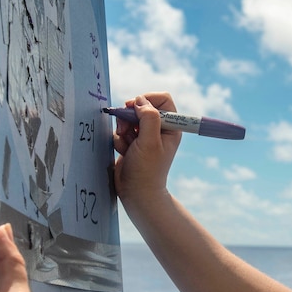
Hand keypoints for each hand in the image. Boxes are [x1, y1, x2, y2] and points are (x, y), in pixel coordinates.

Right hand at [111, 93, 181, 207]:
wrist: (136, 192)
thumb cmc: (147, 170)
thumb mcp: (150, 142)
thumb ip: (148, 118)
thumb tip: (140, 101)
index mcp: (171, 127)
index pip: (163, 99)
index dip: (148, 99)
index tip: (135, 107)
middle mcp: (159, 129)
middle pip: (142, 106)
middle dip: (130, 117)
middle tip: (126, 129)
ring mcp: (145, 135)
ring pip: (128, 118)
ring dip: (123, 130)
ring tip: (127, 146)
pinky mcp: (132, 141)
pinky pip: (121, 130)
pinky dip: (119, 139)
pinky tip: (124, 152)